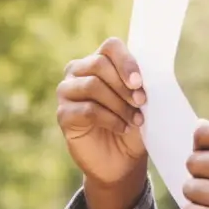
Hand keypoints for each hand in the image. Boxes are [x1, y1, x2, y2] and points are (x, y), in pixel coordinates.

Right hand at [56, 38, 148, 208]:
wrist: (122, 161)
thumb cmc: (133, 126)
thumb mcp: (142, 103)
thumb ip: (140, 84)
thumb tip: (144, 75)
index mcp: (100, 62)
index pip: (111, 47)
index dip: (126, 61)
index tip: (139, 82)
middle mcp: (78, 72)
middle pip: (99, 64)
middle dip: (124, 85)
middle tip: (141, 103)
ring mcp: (67, 92)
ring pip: (93, 85)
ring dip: (119, 104)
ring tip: (135, 120)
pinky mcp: (64, 115)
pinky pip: (87, 109)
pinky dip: (110, 119)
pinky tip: (122, 127)